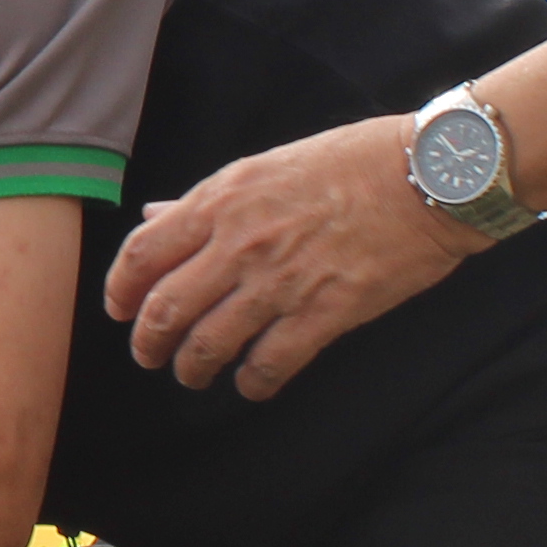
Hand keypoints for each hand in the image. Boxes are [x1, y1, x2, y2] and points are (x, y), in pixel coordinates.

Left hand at [103, 115, 474, 399]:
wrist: (427, 176)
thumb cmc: (351, 161)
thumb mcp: (264, 166)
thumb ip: (205, 200)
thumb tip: (154, 215)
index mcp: (221, 200)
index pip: (143, 254)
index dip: (120, 290)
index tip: (119, 310)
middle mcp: (239, 243)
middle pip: (165, 310)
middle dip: (148, 343)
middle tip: (149, 357)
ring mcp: (279, 282)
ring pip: (208, 345)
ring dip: (193, 368)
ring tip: (194, 374)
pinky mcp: (324, 314)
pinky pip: (269, 365)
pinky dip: (252, 383)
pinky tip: (253, 385)